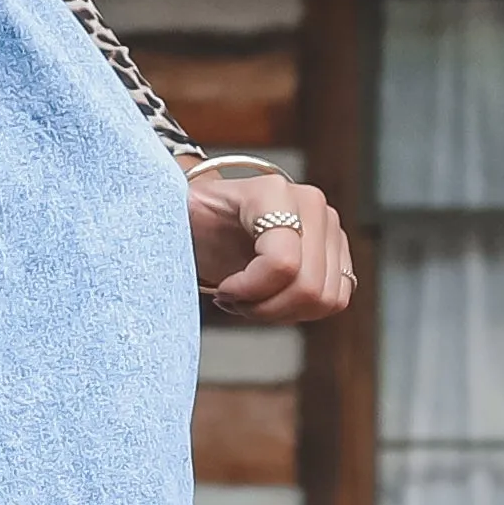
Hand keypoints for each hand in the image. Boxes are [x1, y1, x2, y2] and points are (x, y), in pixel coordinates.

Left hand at [184, 163, 353, 324]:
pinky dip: (301, 311)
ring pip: (326, 298)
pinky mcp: (338, 252)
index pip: (282, 263)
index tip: (222, 290)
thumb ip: (175, 222)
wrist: (212, 217)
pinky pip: (336, 299)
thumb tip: (166, 229)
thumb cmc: (194, 219)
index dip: (249, 290)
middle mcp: (310, 204)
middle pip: (308, 287)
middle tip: (233, 300)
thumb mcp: (179, 219)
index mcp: (271, 192)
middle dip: (265, 307)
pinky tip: (270, 299)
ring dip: (282, 312)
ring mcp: (330, 227)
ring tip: (250, 299)